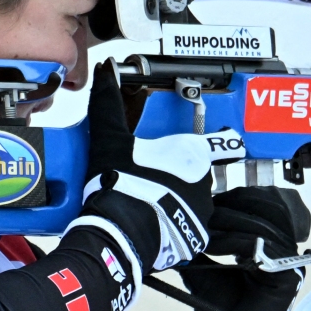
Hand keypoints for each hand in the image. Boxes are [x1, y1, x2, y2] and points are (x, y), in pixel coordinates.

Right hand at [79, 60, 242, 271]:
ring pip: (191, 201)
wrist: (121, 232)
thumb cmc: (121, 181)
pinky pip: (186, 226)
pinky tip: (150, 222)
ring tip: (144, 202)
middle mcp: (206, 182)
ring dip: (173, 200)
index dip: (194, 146)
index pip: (206, 144)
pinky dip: (171, 224)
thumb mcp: (110, 139)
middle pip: (192, 173)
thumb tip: (105, 72)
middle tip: (145, 179)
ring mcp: (203, 212)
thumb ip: (108, 104)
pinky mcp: (196, 238)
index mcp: (192, 154)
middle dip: (172, 176)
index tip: (182, 151)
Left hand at [177, 186, 310, 310]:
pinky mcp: (289, 273)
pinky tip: (214, 242)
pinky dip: (236, 240)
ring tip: (209, 223)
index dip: (237, 198)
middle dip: (238, 201)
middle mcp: (282, 251)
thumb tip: (177, 222)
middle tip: (209, 206)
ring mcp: (289, 261)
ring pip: (267, 221)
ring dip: (234, 218)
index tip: (208, 200)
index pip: (262, 205)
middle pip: (270, 205)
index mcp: (268, 247)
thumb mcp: (205, 270)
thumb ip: (199, 246)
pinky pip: (265, 245)